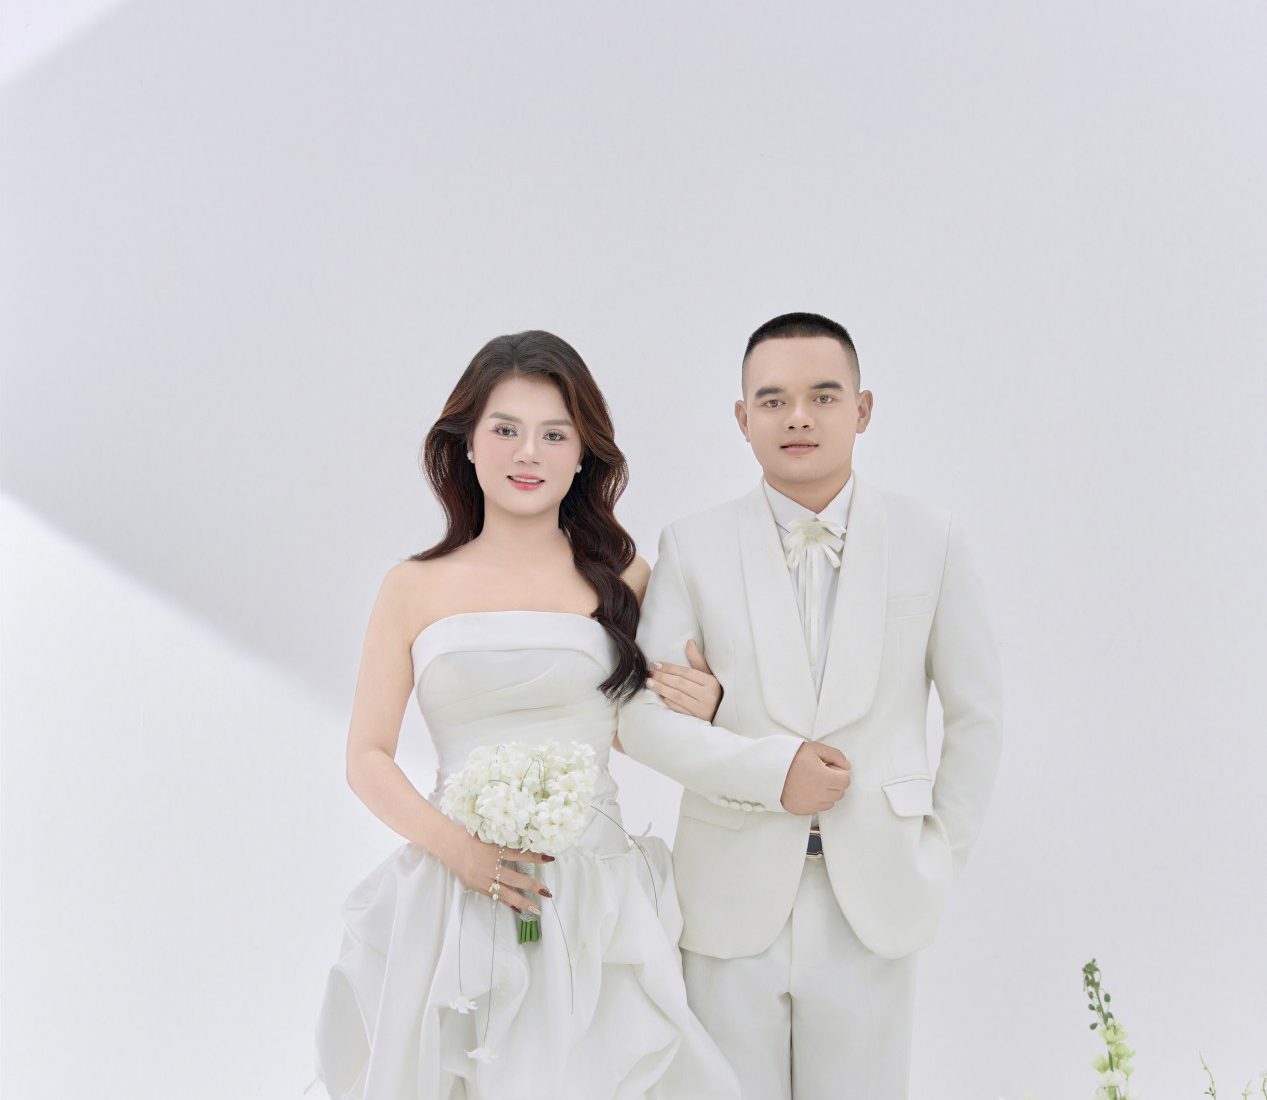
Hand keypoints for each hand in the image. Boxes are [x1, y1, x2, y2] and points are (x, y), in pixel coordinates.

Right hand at [438, 827, 555, 914]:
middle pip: (513, 879)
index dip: (535, 857)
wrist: (448, 845)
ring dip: (521, 901)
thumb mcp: (487, 833)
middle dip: (531, 885)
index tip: (550, 858)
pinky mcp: (477, 886)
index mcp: (493, 850)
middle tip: (546, 892)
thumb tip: (526, 837)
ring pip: (504, 892)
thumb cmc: (469, 835)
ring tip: (535, 908)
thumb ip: (503, 838)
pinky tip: (517, 908)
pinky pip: (494, 896)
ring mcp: (482, 879)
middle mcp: (488, 866)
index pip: (519, 854)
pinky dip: (506, 902)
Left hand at [645, 639, 722, 721]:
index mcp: (711, 683)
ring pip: (677, 696)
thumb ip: (697, 659)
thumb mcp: (709, 674)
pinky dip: (668, 702)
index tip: (656, 664)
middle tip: (650, 673)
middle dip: (663, 677)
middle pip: (680, 684)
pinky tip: (660, 696)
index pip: (686, 673)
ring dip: (661, 689)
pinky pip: (678, 709)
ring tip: (650, 683)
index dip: (669, 668)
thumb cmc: (713, 690)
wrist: (722, 713)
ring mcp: (702, 710)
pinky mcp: (696, 720)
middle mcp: (708, 696)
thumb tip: (689, 642)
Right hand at [780, 742, 850, 813]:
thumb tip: (847, 766)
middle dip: (834, 782)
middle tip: (820, 773)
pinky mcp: (801, 810)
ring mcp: (810, 804)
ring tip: (812, 781)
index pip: (846, 781)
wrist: (768, 769)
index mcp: (824, 778)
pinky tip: (806, 789)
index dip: (839, 772)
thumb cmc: (790, 757)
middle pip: (840, 792)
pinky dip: (816, 800)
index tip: (828, 767)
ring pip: (830, 802)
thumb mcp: (814, 748)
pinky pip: (818, 808)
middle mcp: (819, 794)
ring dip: (826, 793)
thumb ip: (835, 755)